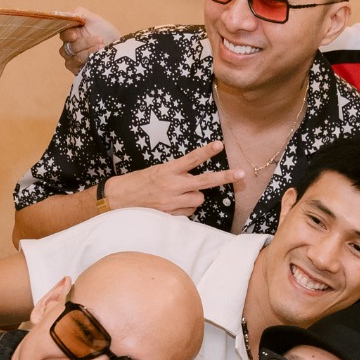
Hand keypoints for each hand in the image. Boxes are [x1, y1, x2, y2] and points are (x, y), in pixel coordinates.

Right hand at [58, 7, 120, 72]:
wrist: (119, 48)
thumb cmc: (105, 33)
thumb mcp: (94, 19)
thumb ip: (79, 13)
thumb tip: (67, 15)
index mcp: (70, 34)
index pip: (62, 34)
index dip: (67, 35)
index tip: (75, 35)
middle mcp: (69, 48)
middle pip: (69, 47)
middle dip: (84, 43)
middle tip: (100, 39)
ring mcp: (74, 60)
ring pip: (75, 58)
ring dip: (88, 52)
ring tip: (102, 47)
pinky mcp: (80, 71)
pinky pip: (78, 68)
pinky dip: (88, 62)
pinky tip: (98, 57)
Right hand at [105, 142, 244, 216]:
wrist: (117, 200)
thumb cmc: (137, 183)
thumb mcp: (156, 171)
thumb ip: (176, 174)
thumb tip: (195, 180)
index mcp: (167, 171)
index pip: (191, 159)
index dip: (206, 152)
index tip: (219, 145)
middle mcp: (172, 185)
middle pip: (205, 181)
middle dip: (225, 178)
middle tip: (241, 174)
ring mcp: (172, 201)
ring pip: (199, 199)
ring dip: (195, 196)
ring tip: (180, 194)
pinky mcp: (171, 214)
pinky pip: (190, 210)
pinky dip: (187, 207)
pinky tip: (174, 204)